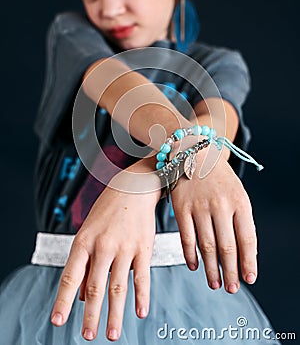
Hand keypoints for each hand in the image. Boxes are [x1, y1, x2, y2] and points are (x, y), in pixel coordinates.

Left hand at [51, 168, 160, 341]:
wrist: (133, 187)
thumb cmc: (108, 211)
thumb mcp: (88, 232)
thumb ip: (85, 264)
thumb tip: (81, 296)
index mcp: (84, 241)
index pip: (70, 277)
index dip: (63, 301)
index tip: (58, 321)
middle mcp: (103, 246)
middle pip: (95, 287)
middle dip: (91, 315)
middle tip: (88, 335)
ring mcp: (124, 248)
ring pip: (118, 287)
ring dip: (115, 314)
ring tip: (112, 334)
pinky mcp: (143, 248)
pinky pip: (142, 277)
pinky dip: (142, 297)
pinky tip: (140, 312)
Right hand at [172, 153, 256, 292]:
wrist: (194, 152)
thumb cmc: (219, 178)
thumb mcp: (238, 193)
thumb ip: (241, 221)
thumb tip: (243, 255)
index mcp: (239, 202)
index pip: (247, 239)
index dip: (249, 262)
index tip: (249, 278)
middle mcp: (220, 205)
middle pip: (227, 247)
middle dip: (231, 272)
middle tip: (232, 287)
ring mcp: (199, 206)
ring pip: (207, 246)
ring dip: (211, 269)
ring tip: (215, 283)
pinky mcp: (181, 207)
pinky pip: (186, 237)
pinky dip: (191, 255)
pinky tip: (195, 265)